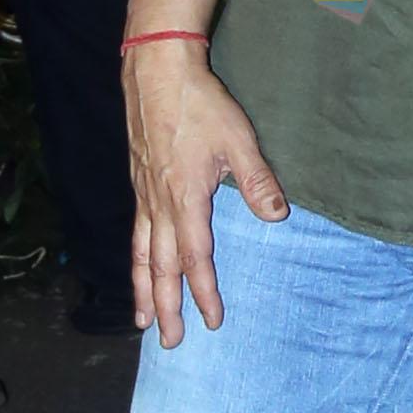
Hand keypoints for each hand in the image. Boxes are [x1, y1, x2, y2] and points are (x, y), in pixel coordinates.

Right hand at [126, 42, 286, 343]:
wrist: (156, 71)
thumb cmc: (199, 103)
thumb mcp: (238, 140)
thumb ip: (256, 181)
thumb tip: (277, 217)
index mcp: (185, 198)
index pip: (196, 258)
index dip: (204, 292)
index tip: (213, 320)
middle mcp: (159, 203)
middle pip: (161, 267)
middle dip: (165, 307)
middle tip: (170, 341)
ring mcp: (144, 194)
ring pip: (142, 254)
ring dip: (143, 290)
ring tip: (142, 320)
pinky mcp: (138, 182)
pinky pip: (136, 232)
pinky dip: (137, 259)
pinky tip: (140, 267)